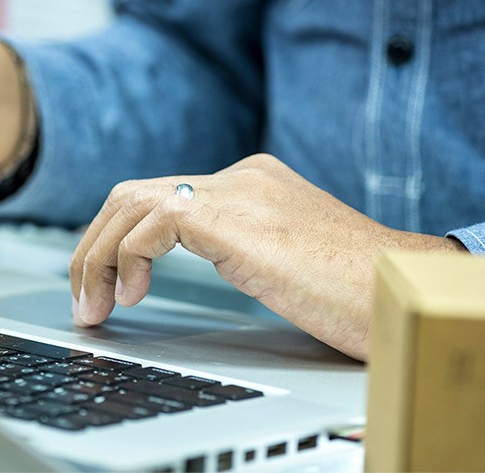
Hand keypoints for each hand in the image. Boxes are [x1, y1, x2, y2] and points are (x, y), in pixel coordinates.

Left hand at [69, 153, 465, 360]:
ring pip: (131, 203)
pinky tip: (132, 295)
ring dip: (98, 257)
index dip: (117, 238)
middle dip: (94, 246)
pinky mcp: (233, 219)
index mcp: (249, 183)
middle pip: (132, 194)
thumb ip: (235, 245)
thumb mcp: (280, 257)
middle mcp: (238, 178)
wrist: (400, 289)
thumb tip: (181, 263)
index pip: (158, 195)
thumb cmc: (352, 288)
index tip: (104, 281)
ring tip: (95, 306)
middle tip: (84, 297)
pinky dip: (127, 258)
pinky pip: (151, 224)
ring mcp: (236, 193)